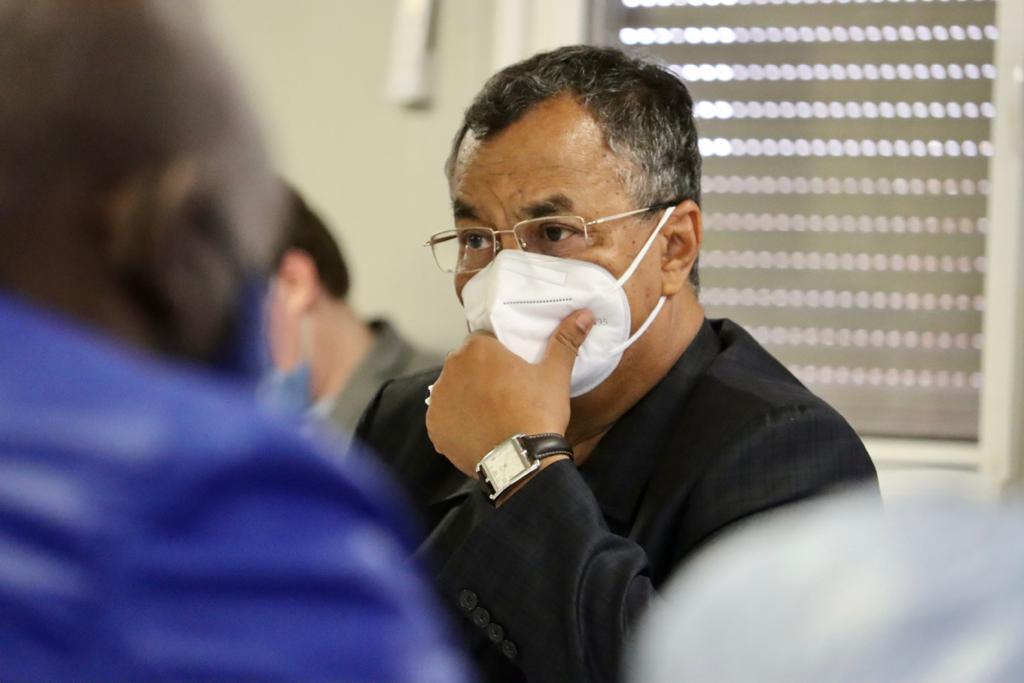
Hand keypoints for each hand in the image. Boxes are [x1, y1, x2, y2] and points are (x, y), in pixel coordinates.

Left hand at [425, 309, 594, 477]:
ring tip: (492, 414)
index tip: (510, 369)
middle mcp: (451, 369)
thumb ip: (565, 341)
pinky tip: (478, 430)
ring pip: (454, 390)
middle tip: (504, 393)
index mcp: (477, 349)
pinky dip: (457, 423)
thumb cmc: (537, 413)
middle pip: (466, 365)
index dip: (497, 354)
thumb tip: (584, 314)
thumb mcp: (555, 374)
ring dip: (467, 397)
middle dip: (480, 374)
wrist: (522, 461)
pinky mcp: (435, 427)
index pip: (483, 341)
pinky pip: (444, 418)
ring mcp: (439, 400)